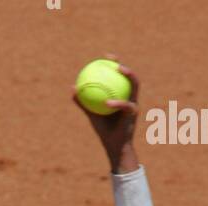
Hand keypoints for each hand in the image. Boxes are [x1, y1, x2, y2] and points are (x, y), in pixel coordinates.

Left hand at [71, 57, 140, 173]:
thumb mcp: (91, 114)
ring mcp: (133, 104)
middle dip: (125, 65)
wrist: (114, 146)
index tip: (106, 57)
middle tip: (114, 60)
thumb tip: (72, 88)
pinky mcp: (133, 114)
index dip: (114, 64)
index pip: (120, 77)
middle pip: (130, 77)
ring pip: (134, 86)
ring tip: (118, 71)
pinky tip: (107, 102)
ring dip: (129, 76)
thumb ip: (83, 102)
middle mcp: (130, 97)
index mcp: (121, 95)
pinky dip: (116, 103)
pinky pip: (125, 106)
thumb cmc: (103, 130)